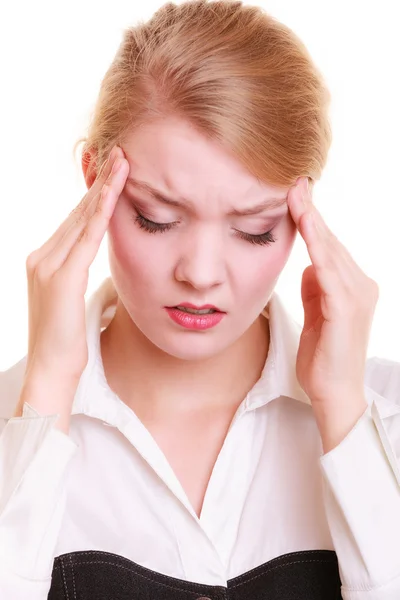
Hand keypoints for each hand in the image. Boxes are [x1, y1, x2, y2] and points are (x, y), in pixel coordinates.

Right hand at [17, 145, 128, 424]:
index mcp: (46, 261)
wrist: (50, 372)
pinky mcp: (60, 278)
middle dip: (101, 183)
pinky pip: (86, 238)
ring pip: (82, 219)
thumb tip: (94, 262)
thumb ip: (79, 276)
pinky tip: (116, 192)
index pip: (75, 221)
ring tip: (122, 161)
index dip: (95, 196)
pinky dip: (102, 213)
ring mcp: (47, 265)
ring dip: (104, 188)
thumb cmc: (67, 343)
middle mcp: (42, 256)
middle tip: (120, 153)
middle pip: (77, 213)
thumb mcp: (72, 303)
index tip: (114, 173)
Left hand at [287, 178, 378, 449]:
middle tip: (294, 182)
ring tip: (296, 195)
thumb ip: (316, 289)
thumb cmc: (323, 357)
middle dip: (311, 212)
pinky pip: (329, 272)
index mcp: (351, 287)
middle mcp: (360, 286)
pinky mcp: (347, 309)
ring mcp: (357, 296)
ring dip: (313, 222)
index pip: (329, 247)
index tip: (295, 194)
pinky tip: (307, 227)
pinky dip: (318, 248)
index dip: (312, 220)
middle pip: (331, 242)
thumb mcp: (317, 315)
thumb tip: (309, 266)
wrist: (334, 393)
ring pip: (331, 251)